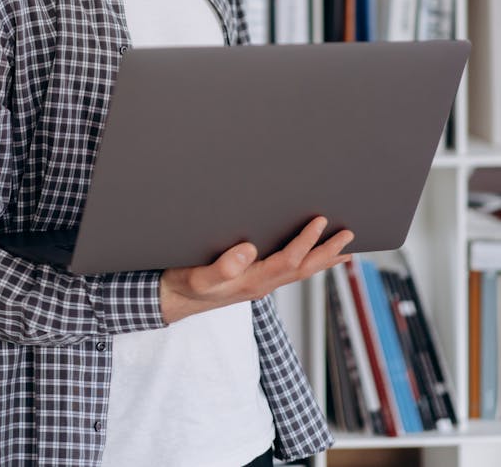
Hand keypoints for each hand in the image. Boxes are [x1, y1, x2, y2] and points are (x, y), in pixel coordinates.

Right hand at [160, 216, 353, 324]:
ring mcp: (260, 285)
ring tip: (343, 250)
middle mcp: (262, 284)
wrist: (173, 300)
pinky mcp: (254, 281)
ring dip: (323, 259)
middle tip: (350, 236)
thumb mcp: (197, 275)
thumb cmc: (183, 285)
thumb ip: (222, 265)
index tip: (321, 221)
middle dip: (328, 252)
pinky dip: (306, 263)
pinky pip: (288, 272)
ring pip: (299, 272)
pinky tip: (310, 257)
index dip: (307, 241)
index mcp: (252, 281)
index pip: (289, 260)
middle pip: (304, 269)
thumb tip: (250, 248)